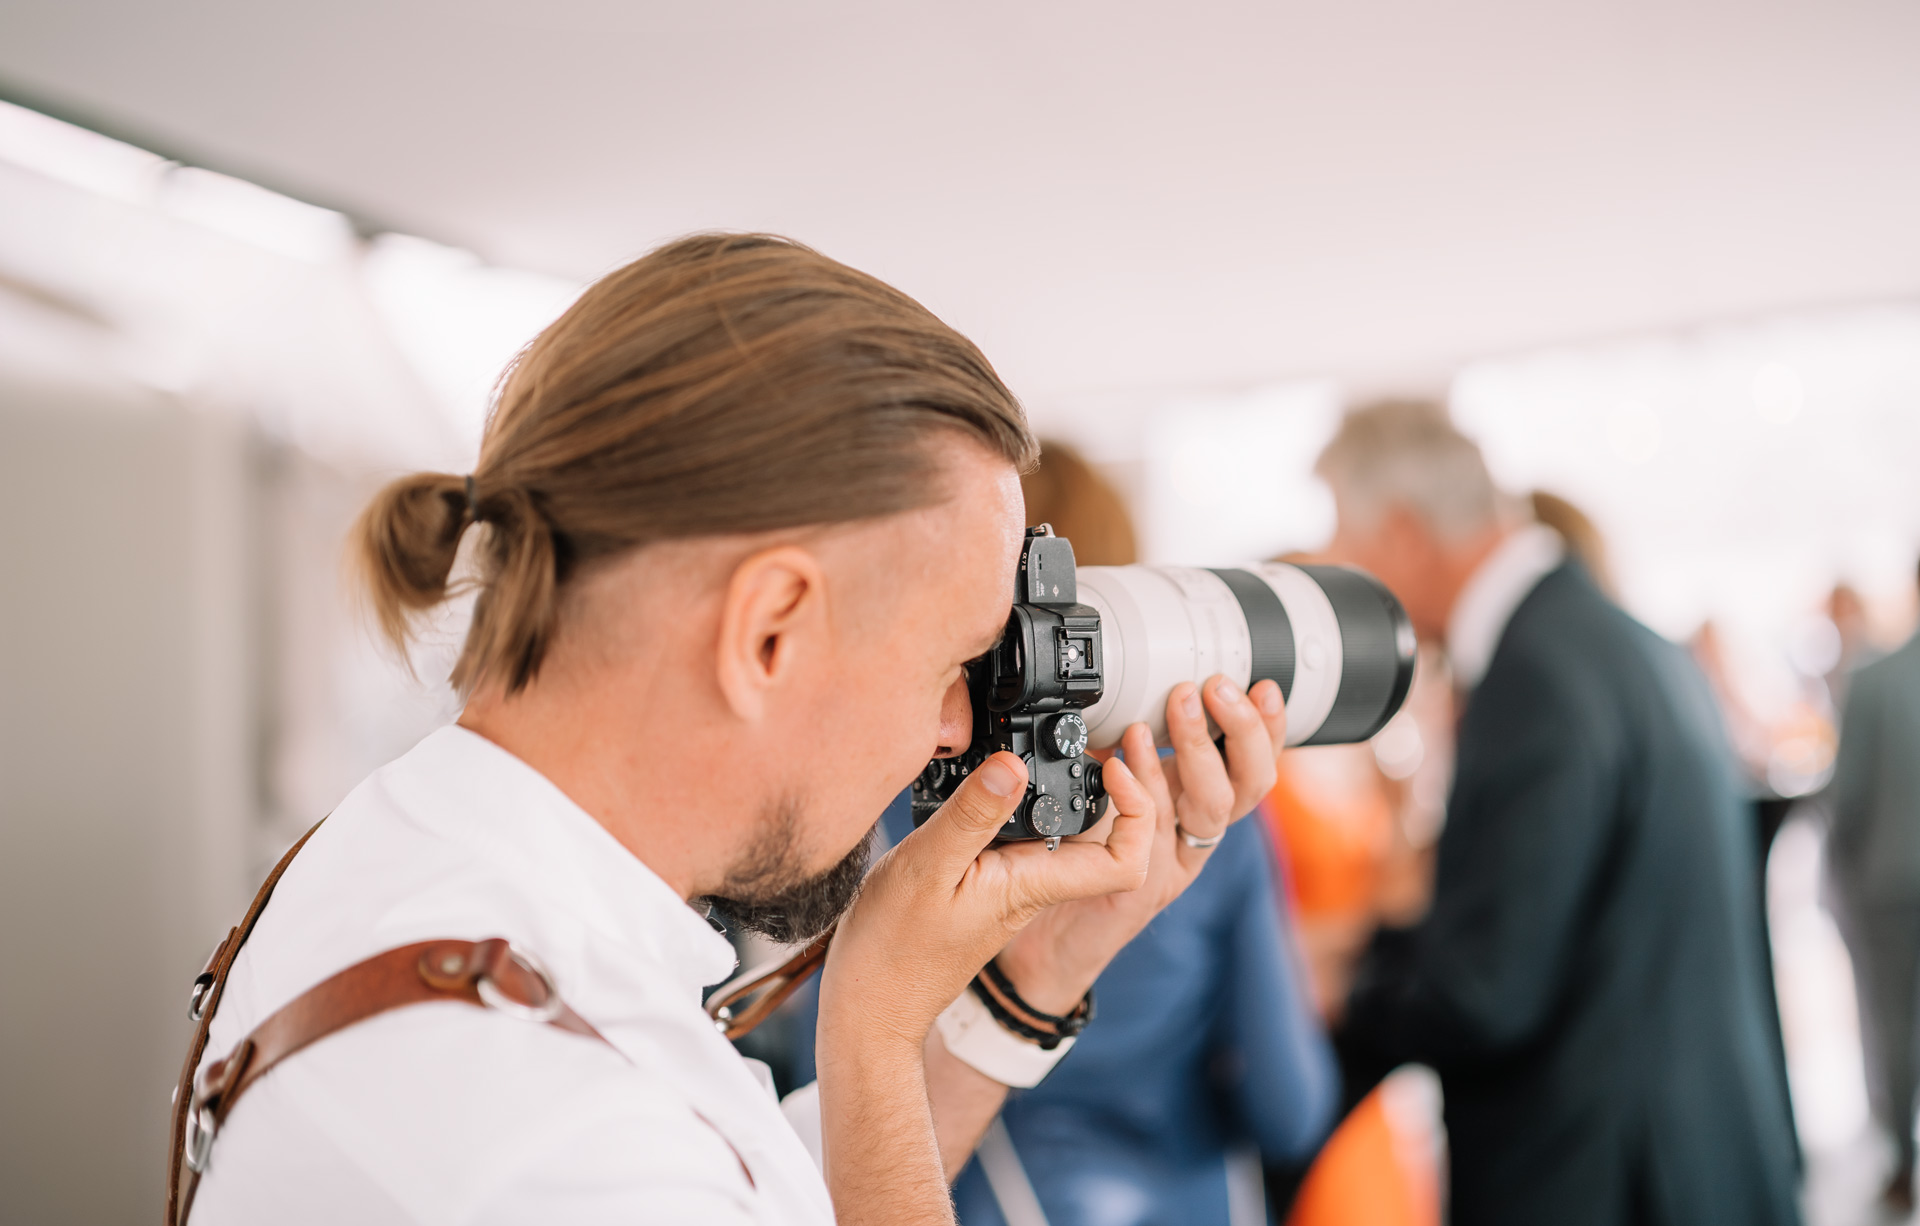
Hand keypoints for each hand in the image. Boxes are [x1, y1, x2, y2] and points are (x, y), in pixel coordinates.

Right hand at [815, 747, 1159, 1224]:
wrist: (872, 1005)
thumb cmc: (892, 949)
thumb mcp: (927, 867)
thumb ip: (972, 815)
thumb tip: (1015, 764)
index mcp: (1034, 886)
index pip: (1126, 861)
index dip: (1136, 809)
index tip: (1108, 765)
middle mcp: (1034, 887)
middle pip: (1106, 840)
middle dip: (1111, 786)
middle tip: (1092, 740)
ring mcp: (1013, 888)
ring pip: (1068, 837)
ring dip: (1075, 792)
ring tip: (1060, 747)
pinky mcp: (988, 884)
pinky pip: (1029, 840)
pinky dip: (1031, 805)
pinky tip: (1004, 780)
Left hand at [996, 675, 1285, 1012]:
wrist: (1042, 935)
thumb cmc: (1075, 856)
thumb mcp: (1107, 789)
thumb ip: (1123, 751)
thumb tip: (1121, 690)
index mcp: (1195, 806)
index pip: (1252, 765)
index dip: (1268, 729)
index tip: (1262, 687)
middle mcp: (1195, 835)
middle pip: (1250, 785)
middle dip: (1240, 730)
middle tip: (1213, 689)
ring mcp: (1172, 864)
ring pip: (1210, 807)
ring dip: (1193, 749)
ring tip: (1171, 707)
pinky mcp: (1141, 886)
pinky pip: (1151, 837)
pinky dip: (1139, 792)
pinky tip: (1119, 764)